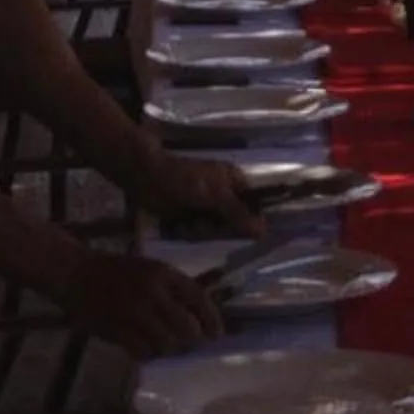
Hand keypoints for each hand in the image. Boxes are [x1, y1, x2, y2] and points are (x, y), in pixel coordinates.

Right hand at [60, 252, 225, 356]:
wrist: (76, 272)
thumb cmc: (119, 273)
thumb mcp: (151, 271)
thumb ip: (174, 292)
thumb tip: (203, 319)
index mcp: (163, 273)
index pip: (197, 297)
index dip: (211, 318)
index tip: (217, 334)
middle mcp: (150, 290)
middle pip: (185, 326)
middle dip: (192, 340)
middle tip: (192, 345)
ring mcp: (130, 309)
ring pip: (164, 342)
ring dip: (168, 349)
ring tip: (165, 348)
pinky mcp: (112, 327)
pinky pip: (139, 350)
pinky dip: (146, 354)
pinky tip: (144, 350)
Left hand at [140, 149, 261, 237]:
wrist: (148, 178)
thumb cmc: (186, 180)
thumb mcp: (217, 195)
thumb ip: (239, 213)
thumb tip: (264, 231)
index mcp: (234, 181)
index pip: (252, 205)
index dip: (250, 220)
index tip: (246, 234)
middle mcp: (222, 193)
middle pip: (234, 220)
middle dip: (220, 226)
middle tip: (207, 223)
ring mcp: (205, 204)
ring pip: (215, 228)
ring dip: (203, 229)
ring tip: (190, 224)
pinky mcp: (189, 214)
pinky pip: (199, 230)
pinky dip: (190, 230)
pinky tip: (180, 225)